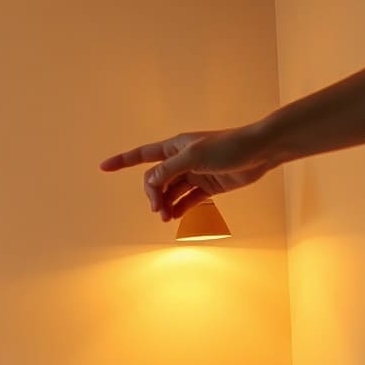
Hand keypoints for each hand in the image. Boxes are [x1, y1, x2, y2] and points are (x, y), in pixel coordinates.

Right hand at [99, 128, 274, 220]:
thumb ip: (168, 170)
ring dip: (165, 204)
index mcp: (175, 147)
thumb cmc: (229, 147)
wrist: (261, 151)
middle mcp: (182, 159)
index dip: (122, 161)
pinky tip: (174, 217)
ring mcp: (194, 173)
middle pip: (156, 180)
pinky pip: (187, 199)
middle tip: (157, 209)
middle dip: (152, 194)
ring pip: (170, 192)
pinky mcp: (208, 186)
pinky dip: (179, 208)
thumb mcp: (193, 157)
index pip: (142, 155)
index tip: (103, 167)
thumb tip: (149, 182)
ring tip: (165, 217)